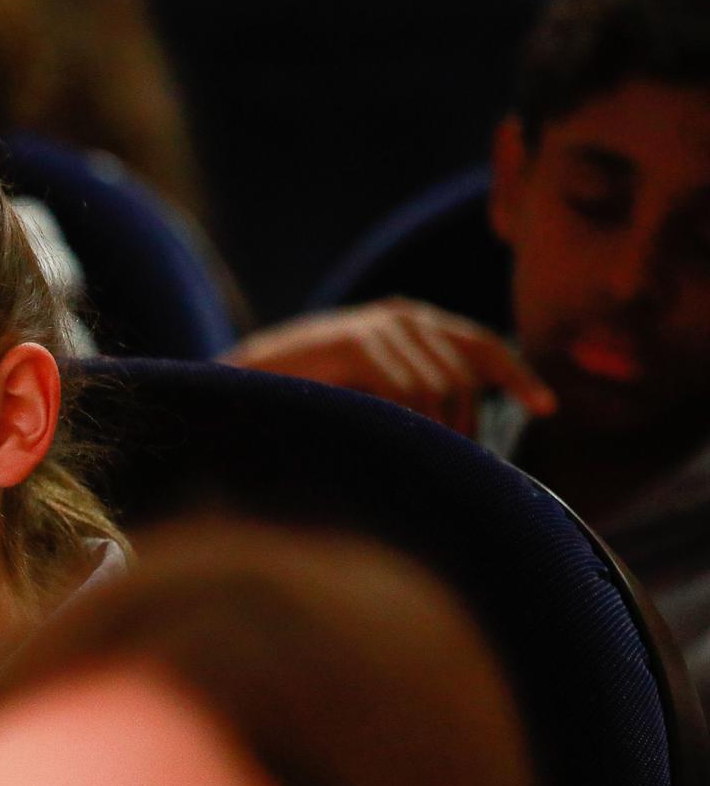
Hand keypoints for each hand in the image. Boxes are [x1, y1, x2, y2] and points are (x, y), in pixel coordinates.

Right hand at [222, 298, 556, 436]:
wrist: (238, 387)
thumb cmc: (304, 399)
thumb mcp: (369, 391)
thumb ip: (411, 392)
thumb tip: (469, 433)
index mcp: (411, 322)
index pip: (481, 345)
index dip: (517, 375)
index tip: (547, 407)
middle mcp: (402, 316)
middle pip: (465, 376)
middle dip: (466, 426)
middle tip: (457, 468)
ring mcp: (378, 328)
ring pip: (439, 388)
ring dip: (434, 433)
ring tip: (419, 466)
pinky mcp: (356, 345)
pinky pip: (404, 391)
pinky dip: (406, 423)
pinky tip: (392, 445)